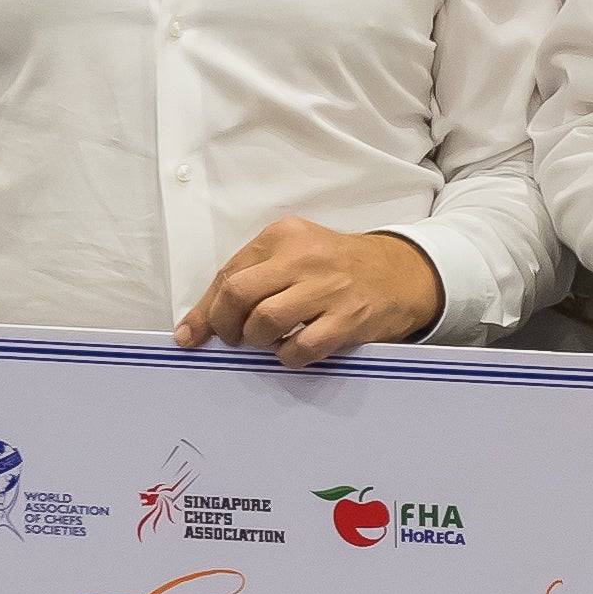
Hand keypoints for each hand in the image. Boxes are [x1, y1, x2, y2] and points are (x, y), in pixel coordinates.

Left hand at [179, 219, 444, 365]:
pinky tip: (292, 352)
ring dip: (257, 340)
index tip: (192, 334)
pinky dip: (288, 357)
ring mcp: (329, 288)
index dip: (205, 310)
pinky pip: (302, 347)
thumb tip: (193, 327)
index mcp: (283, 236)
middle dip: (225, 325)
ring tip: (267, 342)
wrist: (400, 274)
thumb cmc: (335, 268)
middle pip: (239, 293)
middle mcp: (304, 257)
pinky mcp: (349, 319)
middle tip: (234, 339)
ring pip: (266, 321)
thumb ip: (249, 280)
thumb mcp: (293, 256)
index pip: (228, 273)